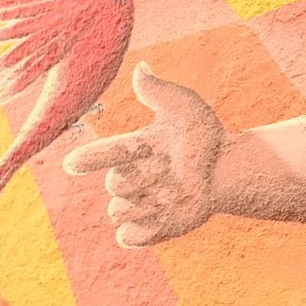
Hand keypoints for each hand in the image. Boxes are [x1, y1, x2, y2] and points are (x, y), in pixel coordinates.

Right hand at [63, 64, 221, 245]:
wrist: (230, 170)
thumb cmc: (205, 137)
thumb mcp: (184, 107)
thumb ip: (159, 91)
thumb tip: (141, 68)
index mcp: (130, 150)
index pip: (98, 155)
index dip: (87, 159)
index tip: (76, 164)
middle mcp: (130, 178)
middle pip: (115, 185)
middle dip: (140, 177)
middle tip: (167, 168)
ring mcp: (139, 205)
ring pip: (118, 212)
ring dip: (143, 204)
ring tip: (171, 194)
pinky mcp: (152, 229)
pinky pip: (128, 238)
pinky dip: (140, 231)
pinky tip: (163, 217)